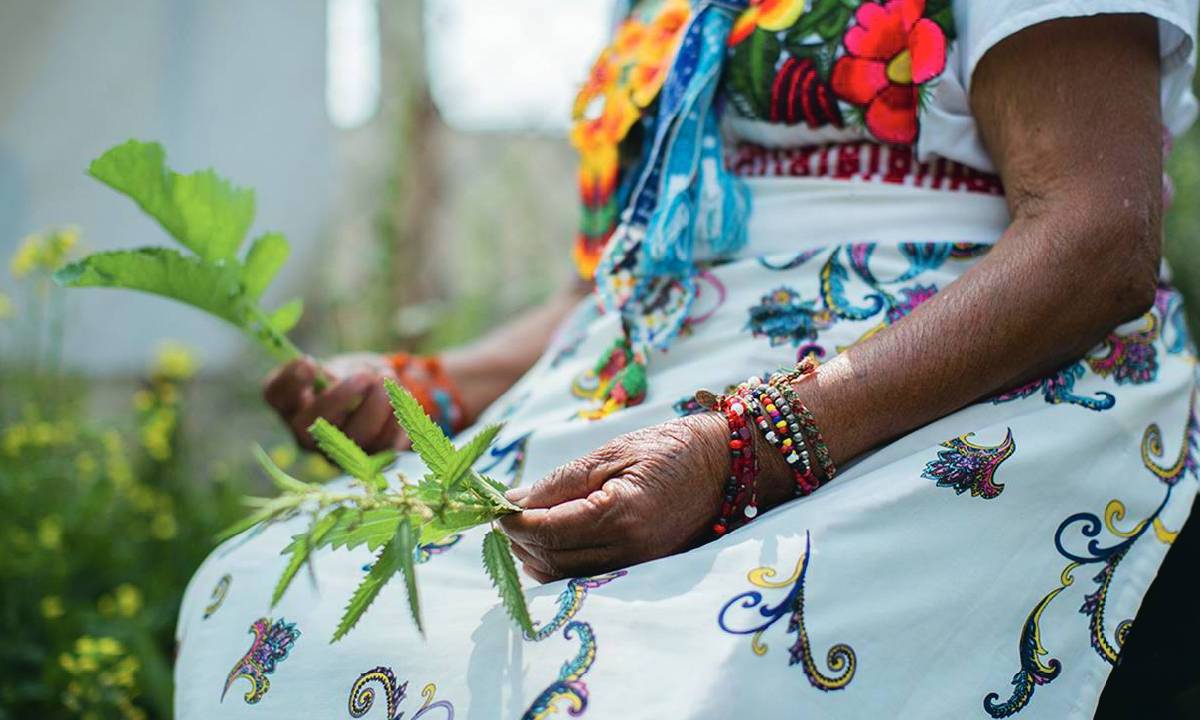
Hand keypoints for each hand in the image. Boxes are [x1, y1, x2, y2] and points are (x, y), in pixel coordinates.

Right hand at [262, 353, 408, 453]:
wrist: (377, 401)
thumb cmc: (349, 379)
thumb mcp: (337, 368)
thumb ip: (331, 372)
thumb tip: (319, 374)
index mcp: (291, 403)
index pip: (275, 394)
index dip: (290, 381)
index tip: (310, 363)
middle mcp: (306, 434)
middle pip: (309, 426)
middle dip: (341, 396)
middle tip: (364, 375)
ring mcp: (337, 453)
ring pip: (355, 436)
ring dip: (378, 403)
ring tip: (388, 380)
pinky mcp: (369, 461)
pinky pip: (386, 443)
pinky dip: (397, 417)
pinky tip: (399, 399)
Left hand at [498, 413, 731, 582]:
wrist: (730, 464)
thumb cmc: (673, 448)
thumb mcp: (613, 453)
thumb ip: (561, 481)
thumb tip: (513, 502)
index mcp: (621, 514)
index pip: (547, 530)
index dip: (513, 522)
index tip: (493, 506)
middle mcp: (630, 550)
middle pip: (551, 558)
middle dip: (518, 539)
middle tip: (501, 515)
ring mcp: (639, 566)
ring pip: (565, 577)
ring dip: (534, 557)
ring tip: (521, 528)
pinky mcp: (644, 571)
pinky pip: (587, 579)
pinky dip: (559, 566)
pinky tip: (549, 543)